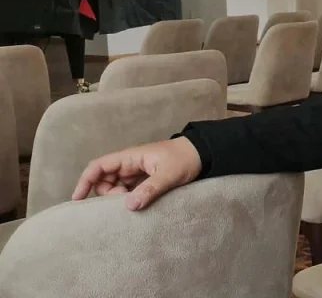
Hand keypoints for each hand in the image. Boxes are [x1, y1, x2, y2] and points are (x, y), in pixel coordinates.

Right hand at [72, 136, 202, 210]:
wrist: (205, 154)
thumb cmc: (186, 158)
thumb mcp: (169, 174)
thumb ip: (150, 189)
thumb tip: (129, 206)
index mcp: (131, 157)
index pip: (99, 166)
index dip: (85, 180)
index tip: (77, 198)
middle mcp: (130, 164)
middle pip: (104, 180)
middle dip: (106, 194)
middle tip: (124, 203)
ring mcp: (138, 173)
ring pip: (116, 187)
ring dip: (119, 198)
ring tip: (136, 203)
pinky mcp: (146, 181)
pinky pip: (129, 192)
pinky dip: (129, 199)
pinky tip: (139, 206)